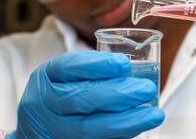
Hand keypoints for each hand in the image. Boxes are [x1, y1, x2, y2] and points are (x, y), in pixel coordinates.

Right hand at [7, 51, 163, 138]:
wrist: (42, 122)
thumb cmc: (66, 89)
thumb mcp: (71, 73)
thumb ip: (96, 69)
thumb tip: (133, 68)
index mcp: (47, 76)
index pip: (70, 67)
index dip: (98, 65)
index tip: (125, 64)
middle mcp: (45, 103)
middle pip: (81, 99)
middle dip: (119, 94)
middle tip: (147, 89)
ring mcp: (54, 128)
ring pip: (89, 128)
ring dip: (126, 121)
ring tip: (154, 115)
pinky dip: (120, 135)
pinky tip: (140, 127)